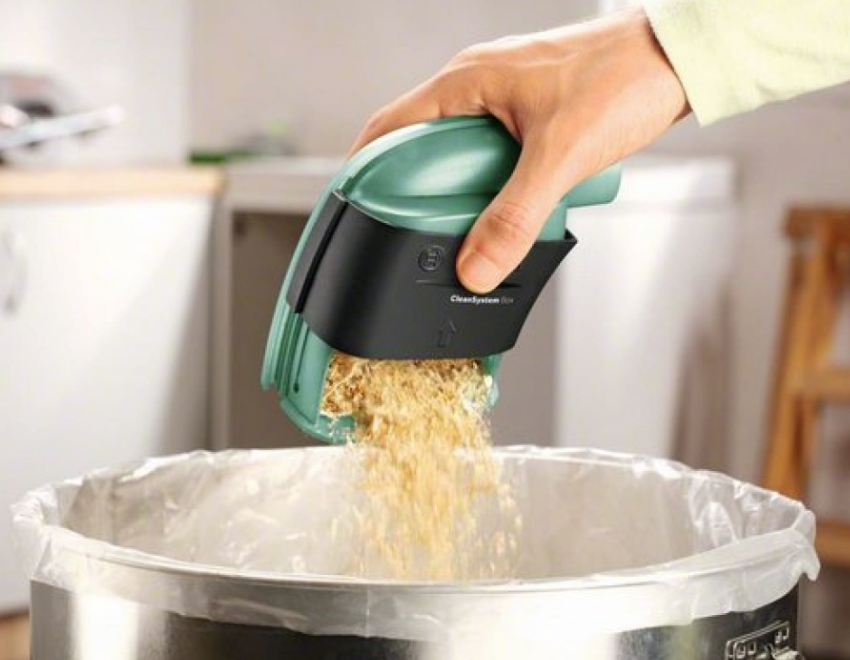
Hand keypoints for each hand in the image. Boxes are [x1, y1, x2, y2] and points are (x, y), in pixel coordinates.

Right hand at [349, 8, 689, 292]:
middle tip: (416, 230)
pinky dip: (490, 180)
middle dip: (416, 189)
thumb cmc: (624, 79)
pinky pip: (489, 151)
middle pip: (419, 143)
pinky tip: (508, 203)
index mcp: (466, 81)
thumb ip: (515, 217)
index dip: (365, 169)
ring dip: (458, 187)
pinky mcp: (529, 110)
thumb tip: (476, 266)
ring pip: (456, 150)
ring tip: (466, 222)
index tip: (356, 209)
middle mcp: (477, 83)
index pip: (389, 126)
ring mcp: (503, 95)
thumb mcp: (561, 158)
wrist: (678, 59)